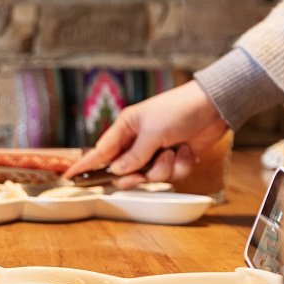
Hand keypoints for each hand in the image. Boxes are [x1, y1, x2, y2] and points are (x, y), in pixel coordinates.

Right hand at [63, 81, 229, 188]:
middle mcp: (138, 142)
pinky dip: (181, 165)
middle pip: (125, 172)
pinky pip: (172, 175)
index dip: (85, 165)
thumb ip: (133, 155)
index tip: (70, 177)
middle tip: (143, 173)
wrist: (214, 106)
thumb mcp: (151, 132)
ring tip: (174, 150)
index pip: (99, 151)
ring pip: (151, 176)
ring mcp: (157, 152)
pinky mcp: (175, 159)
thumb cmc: (178, 110)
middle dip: (137, 174)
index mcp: (125, 129)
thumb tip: (118, 172)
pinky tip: (187, 149)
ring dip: (164, 167)